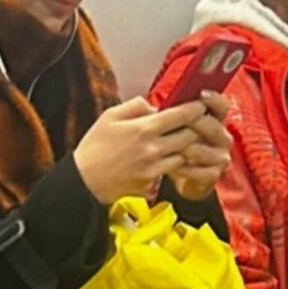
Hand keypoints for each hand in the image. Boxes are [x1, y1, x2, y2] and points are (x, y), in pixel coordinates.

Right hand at [74, 97, 204, 203]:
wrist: (85, 180)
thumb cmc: (95, 146)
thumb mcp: (109, 117)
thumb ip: (135, 107)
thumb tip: (155, 106)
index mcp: (143, 128)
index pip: (179, 116)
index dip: (195, 110)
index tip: (202, 106)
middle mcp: (153, 148)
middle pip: (189, 136)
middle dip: (197, 129)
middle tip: (200, 124)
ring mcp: (155, 167)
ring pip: (185, 155)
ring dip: (188, 148)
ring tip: (187, 141)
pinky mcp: (154, 181)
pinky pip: (173, 170)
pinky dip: (177, 163)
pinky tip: (173, 158)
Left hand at [168, 91, 232, 200]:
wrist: (181, 173)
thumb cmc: (175, 143)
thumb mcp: (170, 125)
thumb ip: (162, 113)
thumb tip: (143, 103)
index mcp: (215, 120)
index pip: (221, 106)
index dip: (213, 99)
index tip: (201, 94)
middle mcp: (222, 137)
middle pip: (213, 127)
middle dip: (195, 124)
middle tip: (178, 123)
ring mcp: (220, 157)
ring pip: (204, 150)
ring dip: (186, 149)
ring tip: (170, 148)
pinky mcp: (214, 174)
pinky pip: (200, 171)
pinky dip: (185, 168)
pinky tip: (173, 167)